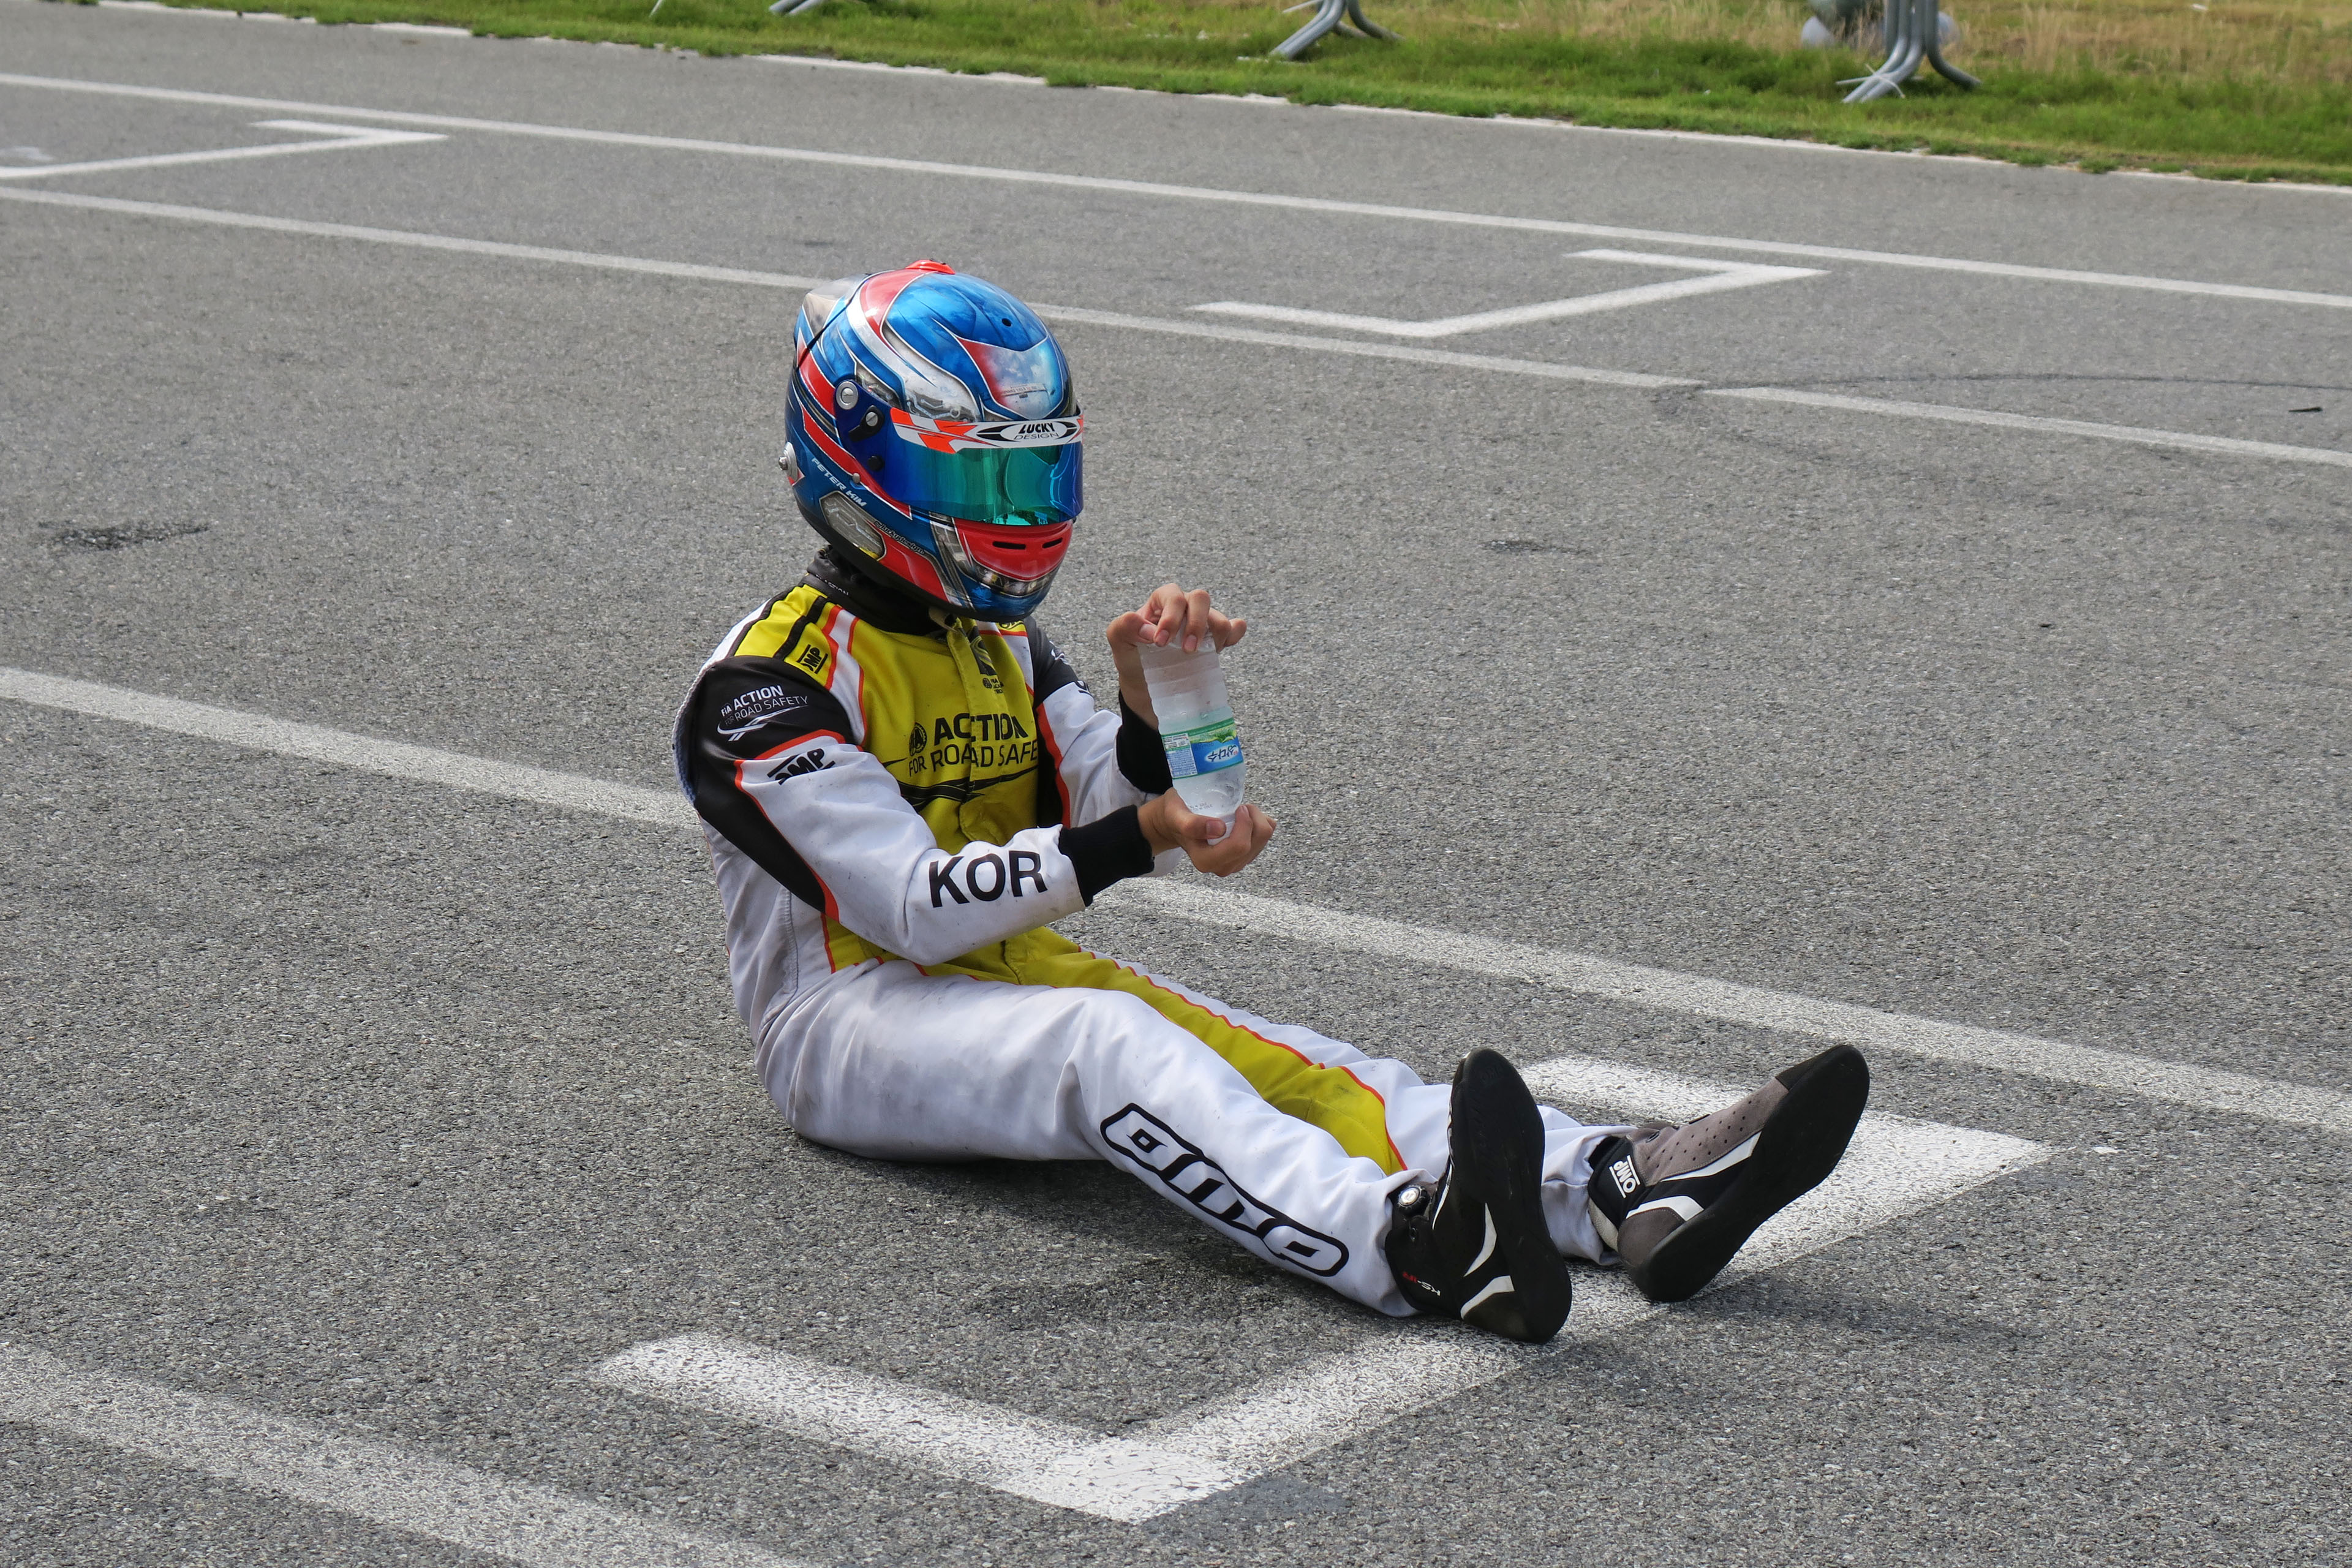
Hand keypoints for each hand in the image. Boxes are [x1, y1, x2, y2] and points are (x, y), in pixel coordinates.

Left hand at [1107, 584, 1247, 725]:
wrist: (1147, 684)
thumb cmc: (1133, 656)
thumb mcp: (1119, 641)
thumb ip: (1124, 627)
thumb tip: (1149, 630)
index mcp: (1162, 601)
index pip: (1172, 596)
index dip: (1170, 617)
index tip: (1160, 643)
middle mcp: (1185, 606)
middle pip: (1201, 598)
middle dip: (1195, 623)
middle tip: (1186, 650)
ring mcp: (1203, 622)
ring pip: (1219, 615)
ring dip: (1215, 633)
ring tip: (1200, 654)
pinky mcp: (1216, 639)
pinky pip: (1235, 627)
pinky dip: (1235, 633)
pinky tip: (1225, 645)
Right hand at [1139, 796, 1274, 876]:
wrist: (1174, 823)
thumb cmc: (1174, 816)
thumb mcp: (1176, 815)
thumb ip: (1191, 824)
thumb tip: (1219, 829)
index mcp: (1206, 862)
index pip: (1239, 846)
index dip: (1244, 823)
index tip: (1237, 807)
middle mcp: (1223, 867)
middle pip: (1257, 841)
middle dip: (1253, 817)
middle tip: (1239, 806)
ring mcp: (1236, 863)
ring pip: (1264, 838)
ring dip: (1257, 818)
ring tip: (1239, 811)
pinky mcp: (1245, 856)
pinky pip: (1265, 836)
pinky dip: (1260, 822)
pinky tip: (1244, 819)